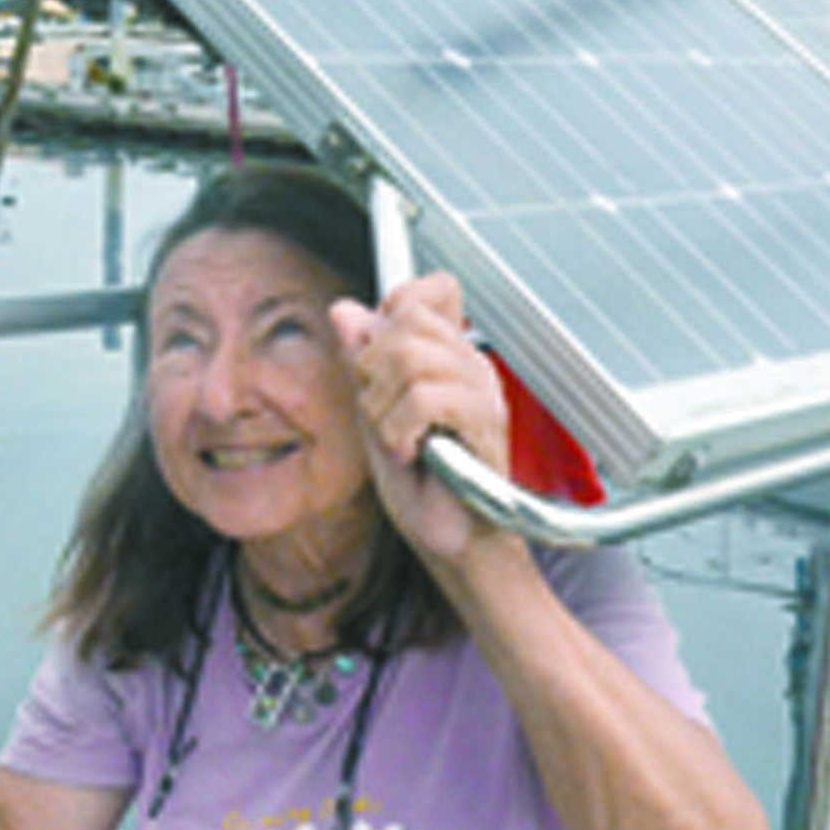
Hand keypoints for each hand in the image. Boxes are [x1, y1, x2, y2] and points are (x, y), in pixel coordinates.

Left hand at [330, 273, 511, 566]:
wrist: (449, 539)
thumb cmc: (422, 485)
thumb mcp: (374, 412)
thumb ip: (361, 362)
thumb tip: (344, 311)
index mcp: (449, 355)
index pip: (429, 290)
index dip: (392, 313)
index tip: (377, 365)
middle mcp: (470, 363)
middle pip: (406, 320)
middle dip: (371, 370)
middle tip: (382, 415)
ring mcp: (482, 388)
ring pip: (408, 356)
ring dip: (382, 407)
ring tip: (397, 439)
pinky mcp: (485, 420)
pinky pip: (424, 398)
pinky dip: (400, 429)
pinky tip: (411, 453)